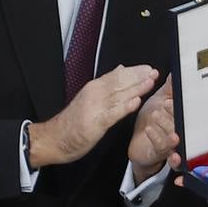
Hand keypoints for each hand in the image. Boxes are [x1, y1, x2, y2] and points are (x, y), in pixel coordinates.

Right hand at [29, 65, 157, 167]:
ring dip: (135, 88)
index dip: (134, 71)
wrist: (54, 138)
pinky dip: (124, 108)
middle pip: (119, 83)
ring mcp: (94, 108)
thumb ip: (106, 83)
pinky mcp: (94, 123)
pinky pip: (111, 114)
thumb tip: (121, 69)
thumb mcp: (90, 97)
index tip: (148, 68)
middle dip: (138, 77)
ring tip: (149, 83)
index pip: (117, 75)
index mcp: (94, 88)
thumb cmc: (73, 121)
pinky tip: (135, 103)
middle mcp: (94, 95)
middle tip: (154, 72)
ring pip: (118, 95)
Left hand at [128, 78, 177, 182]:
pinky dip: (156, 137)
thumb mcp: (160, 100)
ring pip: (174, 135)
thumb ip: (169, 89)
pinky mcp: (161, 152)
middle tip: (167, 103)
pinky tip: (149, 129)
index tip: (176, 94)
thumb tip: (176, 73)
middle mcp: (180, 130)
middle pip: (184, 123)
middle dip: (175, 113)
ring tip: (156, 114)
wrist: (140, 143)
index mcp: (182, 115)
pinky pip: (162, 146)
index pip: (187, 109)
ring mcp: (173, 142)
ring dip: (165, 124)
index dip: (183, 102)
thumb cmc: (152, 121)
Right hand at [175, 78, 207, 188]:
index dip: (180, 116)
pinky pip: (189, 178)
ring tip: (177, 156)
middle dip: (173, 137)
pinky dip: (184, 179)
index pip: (190, 122)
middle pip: (180, 140)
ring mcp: (199, 162)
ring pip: (180, 158)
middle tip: (175, 135)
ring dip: (174, 158)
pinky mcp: (202, 177)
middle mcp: (200, 145)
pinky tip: (182, 179)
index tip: (174, 108)